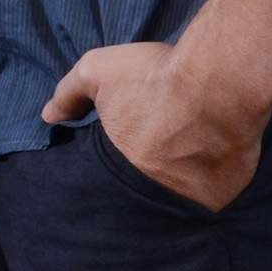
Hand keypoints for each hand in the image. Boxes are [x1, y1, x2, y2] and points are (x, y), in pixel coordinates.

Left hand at [45, 39, 267, 211]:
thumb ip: (69, 94)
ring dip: (177, 181)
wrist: (220, 83)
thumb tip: (48, 116)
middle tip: (157, 148)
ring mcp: (191, 199)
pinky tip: (209, 161)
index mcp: (121, 165)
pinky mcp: (224, 197)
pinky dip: (207, 184)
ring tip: (183, 154)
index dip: (116, 161)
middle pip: (144, 187)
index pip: (108, 177)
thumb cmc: (155, 76)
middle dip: (146, 171)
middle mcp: (155, 190)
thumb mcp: (98, 71)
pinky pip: (212, 197)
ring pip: (178, 196)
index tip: (125, 146)